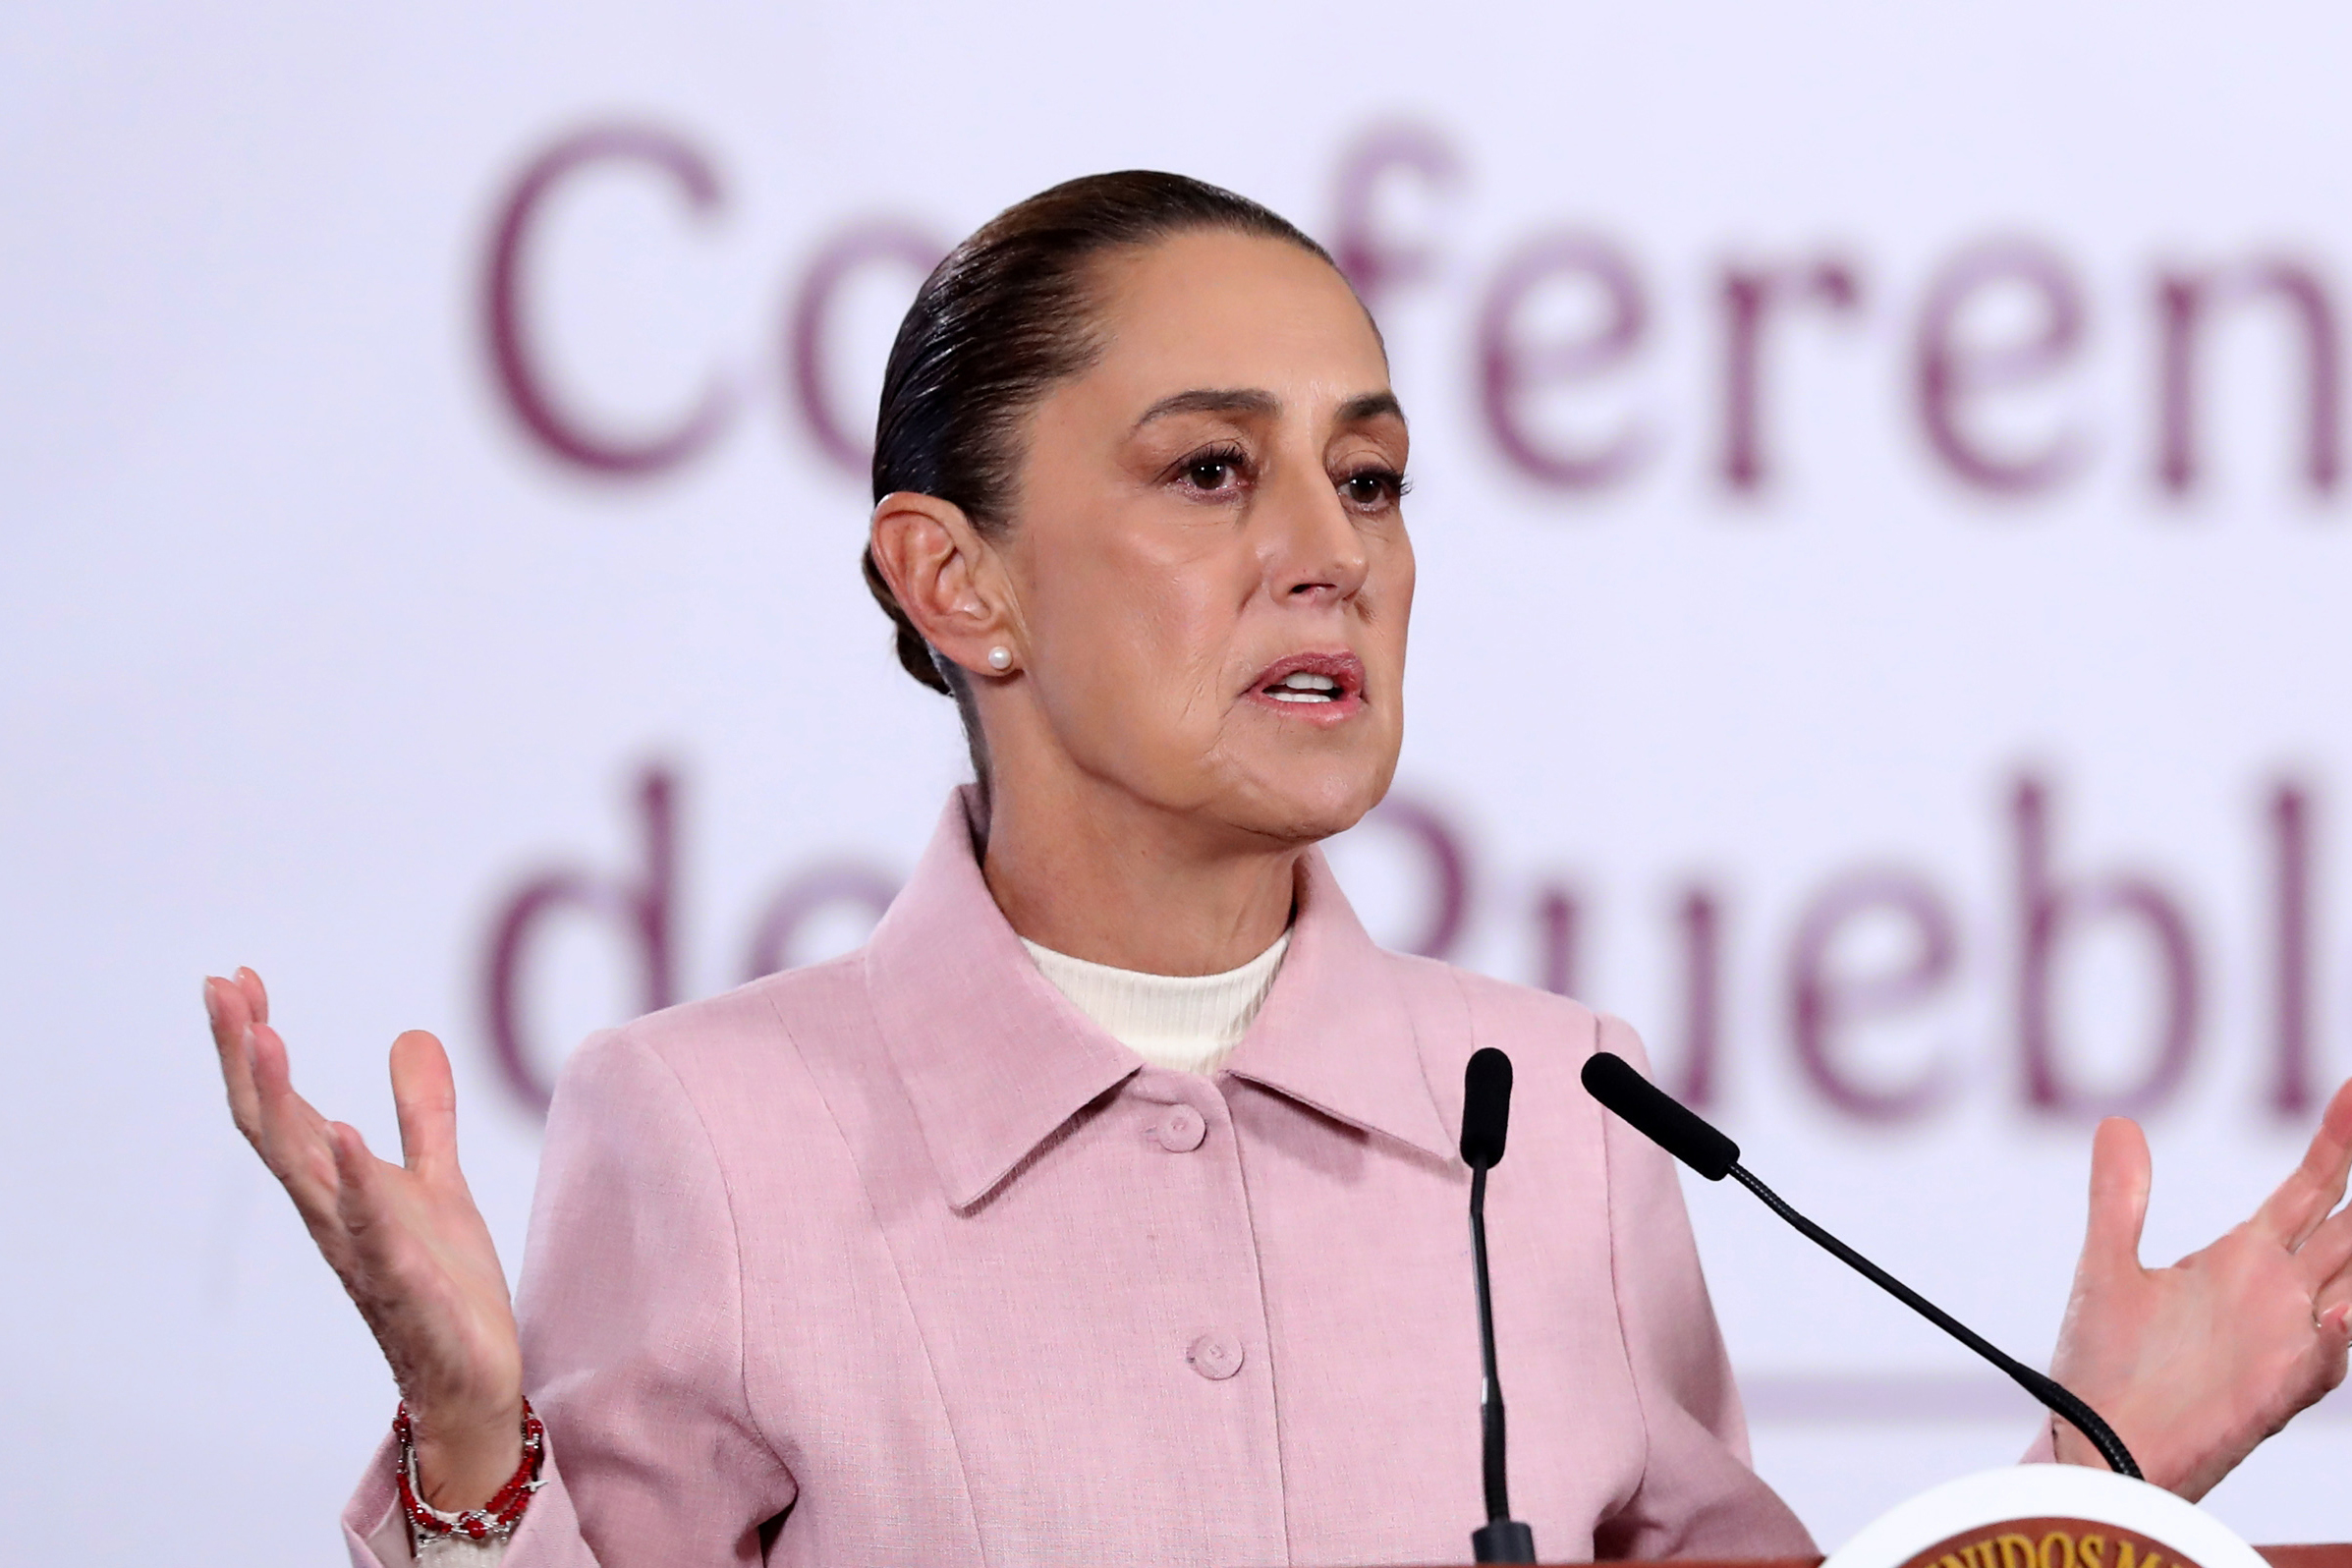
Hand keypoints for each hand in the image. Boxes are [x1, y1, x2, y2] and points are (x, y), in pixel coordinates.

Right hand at [205, 968, 525, 1508]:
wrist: (473, 1379)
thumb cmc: (444, 1285)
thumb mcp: (437, 1181)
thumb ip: (423, 1114)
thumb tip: (410, 1034)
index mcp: (336, 1188)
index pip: (279, 1106)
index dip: (252, 1044)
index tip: (235, 978)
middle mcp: (333, 1215)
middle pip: (273, 1127)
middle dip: (247, 1057)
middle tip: (223, 990)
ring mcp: (363, 1251)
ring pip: (307, 1172)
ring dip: (284, 1105)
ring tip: (266, 1037)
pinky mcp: (409, 1287)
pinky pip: (374, 1233)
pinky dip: (358, 1185)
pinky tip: (349, 1137)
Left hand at [2048, 1079, 2351, 1498]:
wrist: (2091, 1443)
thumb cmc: (2104, 1367)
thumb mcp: (2107, 1266)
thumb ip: (2119, 1199)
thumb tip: (2117, 1123)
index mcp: (2243, 1261)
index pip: (2309, 1192)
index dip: (2337, 1145)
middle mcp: (2278, 1296)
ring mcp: (2285, 1342)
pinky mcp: (2274, 1391)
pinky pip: (2324, 1359)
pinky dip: (2335, 1333)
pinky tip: (2336, 1308)